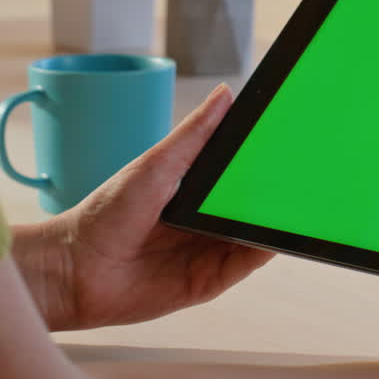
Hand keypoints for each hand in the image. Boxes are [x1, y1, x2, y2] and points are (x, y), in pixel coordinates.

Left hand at [13, 84, 274, 330]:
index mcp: (193, 190)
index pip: (238, 174)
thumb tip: (225, 94)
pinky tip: (275, 238)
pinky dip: (262, 252)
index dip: (263, 161)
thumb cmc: (105, 214)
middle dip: (275, 194)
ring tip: (299, 206)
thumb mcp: (156, 164)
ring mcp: (206, 252)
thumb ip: (194, 135)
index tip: (289, 143)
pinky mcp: (206, 283)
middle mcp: (203, 221)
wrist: (75, 269)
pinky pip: (242, 267)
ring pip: (252, 235)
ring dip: (274, 224)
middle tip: (304, 176)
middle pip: (251, 206)